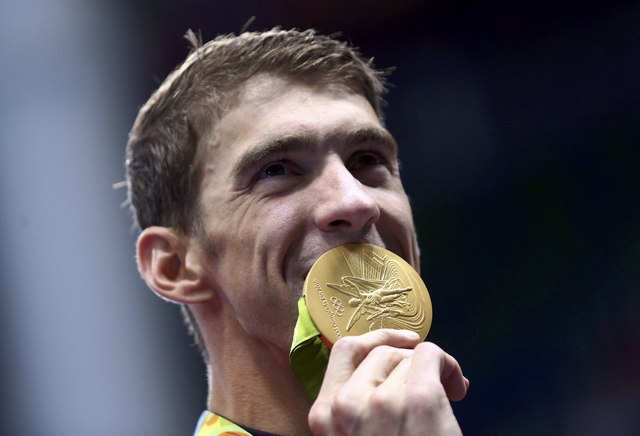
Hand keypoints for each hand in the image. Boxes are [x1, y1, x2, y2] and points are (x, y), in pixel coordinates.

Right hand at [308, 329, 467, 435]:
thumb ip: (357, 413)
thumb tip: (387, 377)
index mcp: (325, 416)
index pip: (346, 352)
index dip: (377, 341)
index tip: (402, 344)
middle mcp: (346, 405)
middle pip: (382, 353)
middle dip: (410, 361)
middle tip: (434, 382)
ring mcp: (381, 402)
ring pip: (409, 357)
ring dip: (433, 369)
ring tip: (449, 391)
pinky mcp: (418, 401)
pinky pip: (431, 356)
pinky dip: (448, 364)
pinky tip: (458, 388)